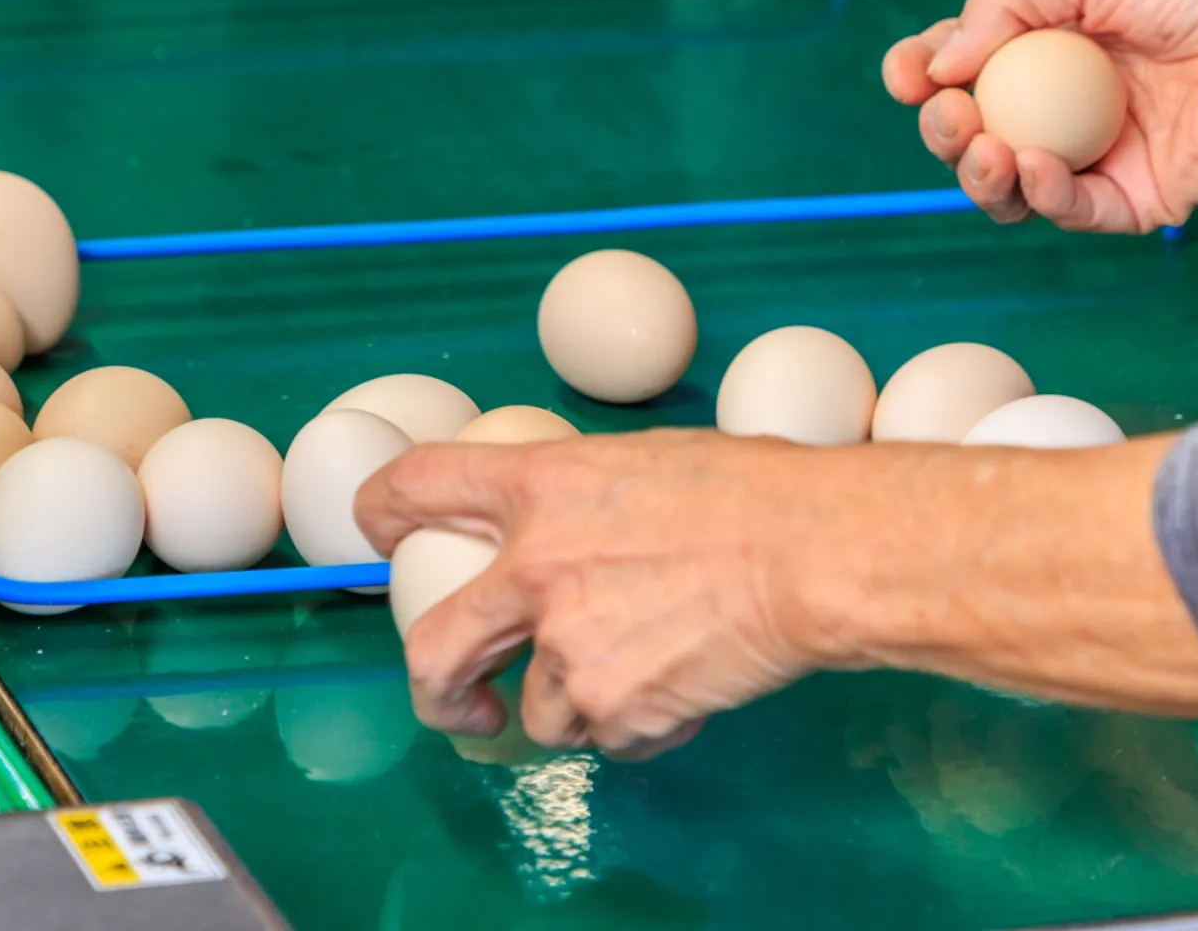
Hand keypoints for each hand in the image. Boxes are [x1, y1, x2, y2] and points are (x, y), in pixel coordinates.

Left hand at [354, 431, 825, 758]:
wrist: (816, 554)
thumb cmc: (756, 493)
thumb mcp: (642, 460)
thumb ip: (574, 497)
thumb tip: (555, 526)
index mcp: (537, 487)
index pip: (415, 488)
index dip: (381, 514)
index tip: (382, 540)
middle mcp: (534, 568)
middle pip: (430, 649)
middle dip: (434, 690)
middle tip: (460, 701)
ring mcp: (570, 647)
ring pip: (537, 712)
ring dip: (576, 707)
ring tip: (641, 674)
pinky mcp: (616, 707)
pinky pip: (607, 738)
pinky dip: (637, 726)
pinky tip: (682, 685)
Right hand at [881, 0, 1197, 230]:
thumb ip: (1003, 3)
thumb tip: (937, 63)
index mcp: (1046, 46)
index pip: (964, 67)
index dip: (921, 74)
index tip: (906, 75)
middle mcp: (1063, 105)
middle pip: (974, 133)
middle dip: (942, 130)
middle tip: (949, 115)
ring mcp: (1095, 155)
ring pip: (1009, 185)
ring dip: (977, 173)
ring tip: (982, 147)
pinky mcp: (1134, 198)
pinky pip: (1070, 211)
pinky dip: (1041, 194)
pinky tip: (1036, 163)